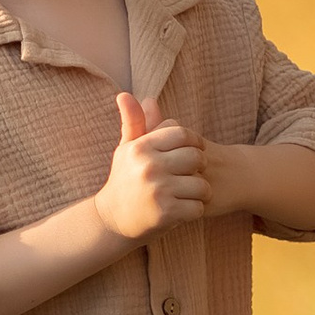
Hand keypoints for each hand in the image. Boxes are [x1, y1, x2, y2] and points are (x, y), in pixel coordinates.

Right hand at [95, 92, 206, 241]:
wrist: (113, 220)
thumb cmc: (125, 179)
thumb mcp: (127, 149)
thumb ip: (134, 122)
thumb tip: (125, 94)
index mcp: (141, 147)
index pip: (182, 133)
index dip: (193, 142)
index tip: (192, 151)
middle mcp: (149, 166)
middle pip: (196, 157)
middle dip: (199, 166)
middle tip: (192, 174)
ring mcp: (158, 190)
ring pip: (201, 184)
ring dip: (201, 191)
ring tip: (190, 192)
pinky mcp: (166, 213)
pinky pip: (198, 206)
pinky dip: (196, 209)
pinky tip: (185, 209)